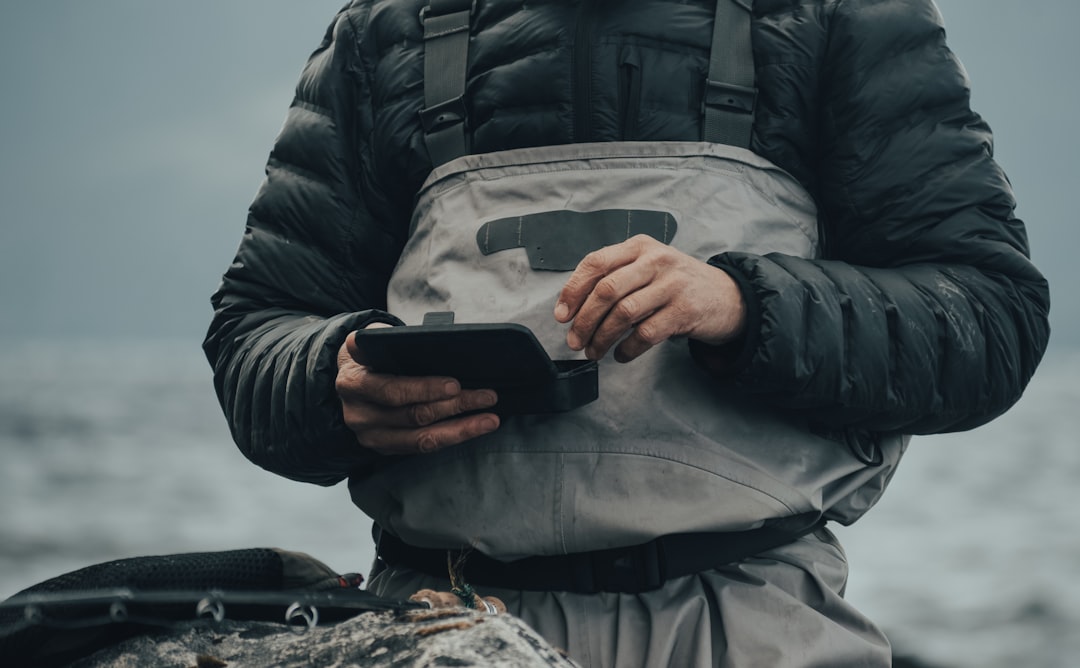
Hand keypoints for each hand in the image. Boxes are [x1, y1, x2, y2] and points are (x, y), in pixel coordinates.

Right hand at [335, 324, 499, 454]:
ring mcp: (371, 436)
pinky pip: (423, 447)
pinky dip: (451, 437)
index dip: (425, 389)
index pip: (392, 391)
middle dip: (455, 406)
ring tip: (490, 420)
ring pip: (422, 439)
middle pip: (414, 416)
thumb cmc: (369, 355)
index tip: (455, 384)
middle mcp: (358, 415)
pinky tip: (473, 428)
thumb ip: (389, 338)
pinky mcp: (385, 448)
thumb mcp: (372, 338)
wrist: (348, 377)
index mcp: (353, 383)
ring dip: (461, 429)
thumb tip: (425, 339)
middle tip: (486, 396)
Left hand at [554, 235, 745, 361]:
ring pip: (624, 313)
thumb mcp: (649, 267)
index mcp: (639, 246)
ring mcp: (672, 284)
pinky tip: (621, 355)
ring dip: (601, 338)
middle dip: (584, 320)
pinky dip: (628, 349)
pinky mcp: (685, 311)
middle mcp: (656, 260)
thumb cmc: (677, 284)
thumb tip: (573, 307)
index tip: (561, 315)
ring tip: (593, 352)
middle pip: (606, 290)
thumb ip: (617, 277)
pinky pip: (646, 334)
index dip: (573, 290)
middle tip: (574, 341)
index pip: (596, 262)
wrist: (728, 297)